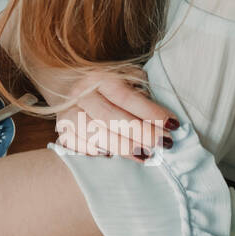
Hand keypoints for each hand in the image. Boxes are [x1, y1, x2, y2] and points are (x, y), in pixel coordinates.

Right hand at [49, 66, 177, 162]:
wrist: (67, 83)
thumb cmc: (107, 84)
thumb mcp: (126, 77)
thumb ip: (141, 92)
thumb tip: (162, 117)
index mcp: (99, 77)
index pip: (126, 97)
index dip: (150, 112)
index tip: (172, 125)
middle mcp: (81, 93)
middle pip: (111, 117)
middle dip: (141, 133)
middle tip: (163, 144)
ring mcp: (68, 112)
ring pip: (94, 133)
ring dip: (122, 147)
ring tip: (145, 156)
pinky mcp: (62, 130)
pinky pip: (77, 145)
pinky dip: (96, 153)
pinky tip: (113, 157)